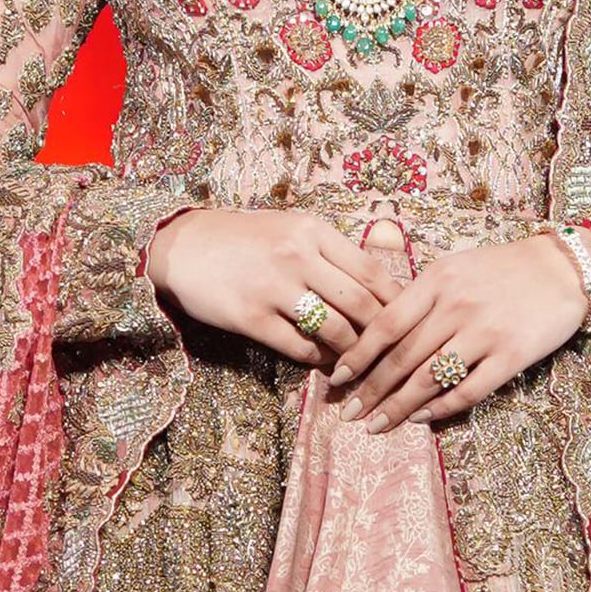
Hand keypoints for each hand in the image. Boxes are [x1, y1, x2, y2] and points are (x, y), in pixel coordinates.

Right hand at [143, 207, 395, 365]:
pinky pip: (300, 348)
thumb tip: (377, 286)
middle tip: (389, 352)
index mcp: (313, 231)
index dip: (395, 301)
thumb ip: (330, 252)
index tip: (407, 320)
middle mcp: (298, 256)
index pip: (372, 271)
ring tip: (358, 362)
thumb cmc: (244, 239)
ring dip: (352, 352)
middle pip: (361, 305)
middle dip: (380, 335)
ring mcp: (274, 288)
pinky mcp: (251, 318)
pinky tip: (324, 362)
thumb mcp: (291, 229)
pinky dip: (319, 360)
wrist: (183, 247)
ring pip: (335, 330)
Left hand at [328, 232, 590, 430]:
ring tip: (376, 425)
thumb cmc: (504, 269)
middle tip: (348, 414)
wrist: (565, 269)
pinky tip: (420, 418)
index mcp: (438, 280)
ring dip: (397, 407)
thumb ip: (422, 296)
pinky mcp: (511, 356)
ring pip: (428, 379)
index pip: (385, 324)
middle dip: (370, 390)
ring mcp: (484, 332)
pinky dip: (440, 409)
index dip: (357, 355)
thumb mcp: (456, 267)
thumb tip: (380, 332)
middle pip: (401, 358)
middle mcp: (456, 306)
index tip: (337, 378)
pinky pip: (467, 391)